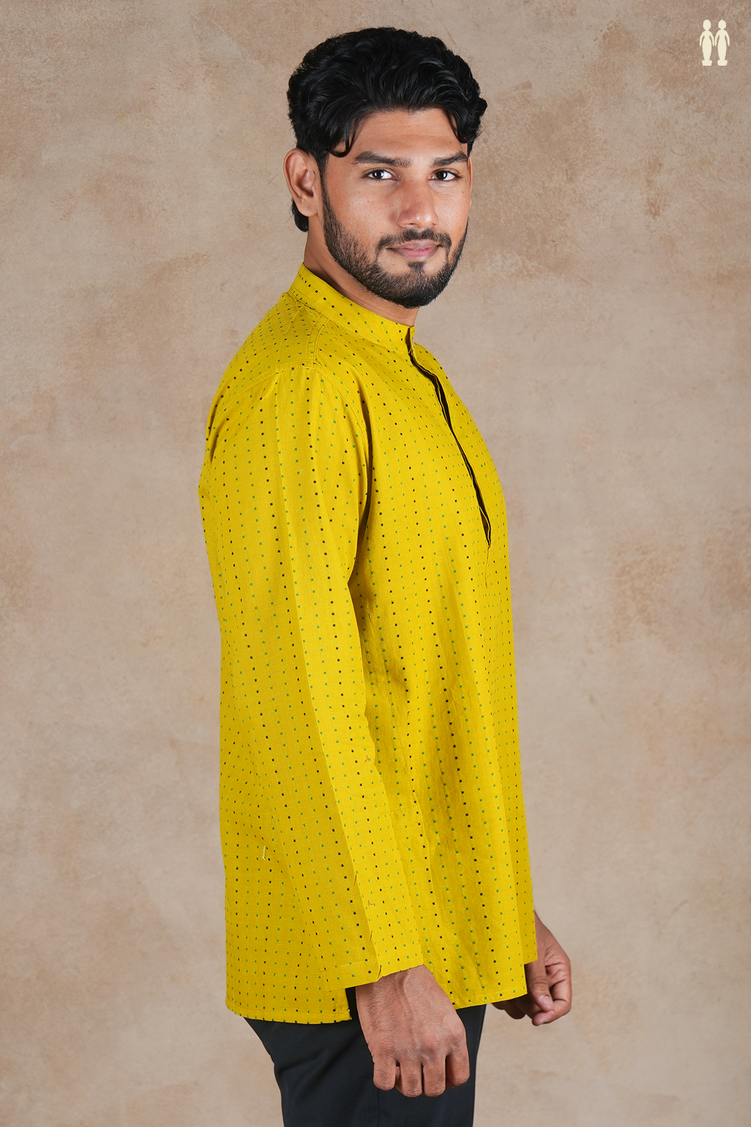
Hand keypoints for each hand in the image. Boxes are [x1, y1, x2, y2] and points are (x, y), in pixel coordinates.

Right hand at [355, 964, 468, 1096]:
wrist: (388, 965)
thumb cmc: (414, 981)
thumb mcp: (444, 1007)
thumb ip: (446, 1036)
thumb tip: (443, 1061)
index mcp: (454, 1034)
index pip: (459, 1077)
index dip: (448, 1081)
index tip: (437, 1074)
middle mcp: (434, 1045)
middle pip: (435, 1089)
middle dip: (425, 1083)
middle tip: (416, 1070)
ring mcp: (408, 1049)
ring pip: (411, 1090)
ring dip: (404, 1082)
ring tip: (399, 1066)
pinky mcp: (383, 1048)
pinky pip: (384, 1083)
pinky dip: (384, 1079)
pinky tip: (384, 1064)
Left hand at [492, 912, 570, 1025]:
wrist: (503, 910)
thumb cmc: (524, 925)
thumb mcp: (534, 952)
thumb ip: (539, 980)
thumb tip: (545, 1008)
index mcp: (558, 971)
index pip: (562, 1003)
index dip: (551, 1015)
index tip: (536, 1020)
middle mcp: (545, 979)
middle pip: (541, 1009)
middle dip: (528, 1005)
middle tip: (516, 992)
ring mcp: (528, 981)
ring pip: (523, 1007)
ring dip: (513, 1001)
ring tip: (506, 985)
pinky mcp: (513, 980)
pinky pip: (509, 1000)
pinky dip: (502, 996)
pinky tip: (498, 981)